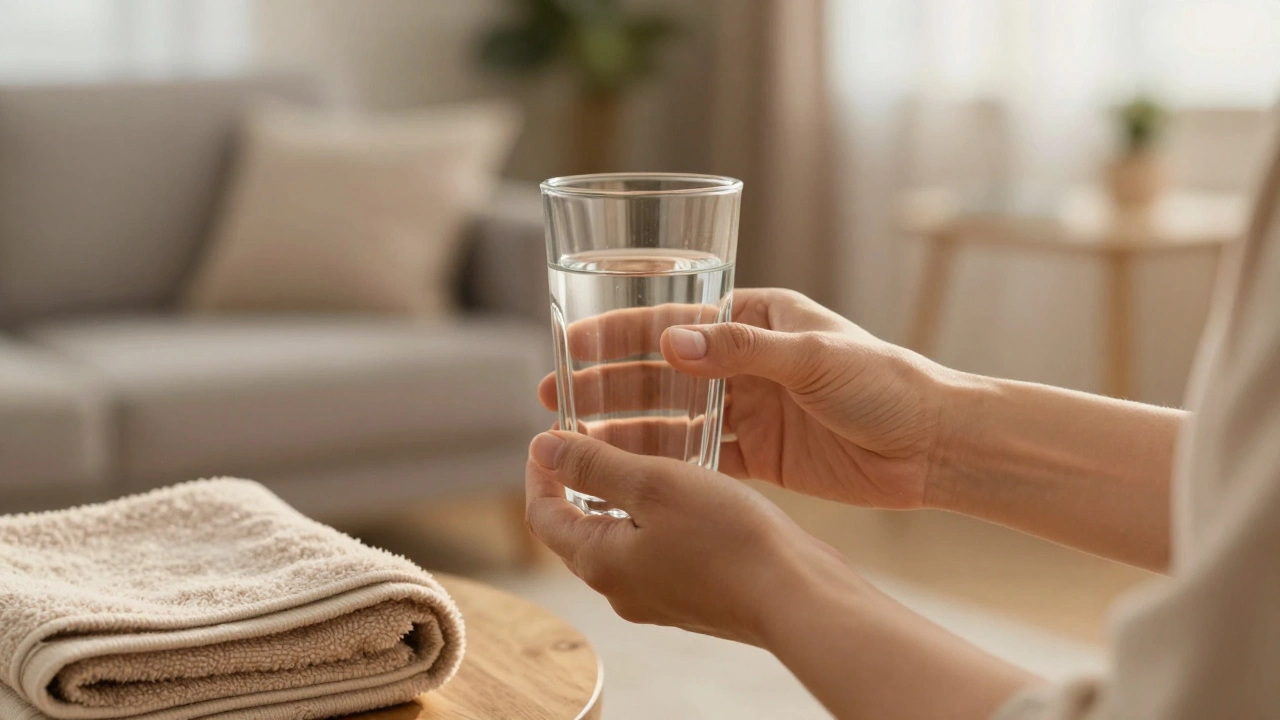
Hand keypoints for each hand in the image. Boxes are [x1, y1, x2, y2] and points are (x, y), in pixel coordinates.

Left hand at [524, 430, 855, 646]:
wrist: (797, 595)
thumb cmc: (729, 538)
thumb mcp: (653, 483)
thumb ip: (594, 465)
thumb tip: (542, 448)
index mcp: (599, 562)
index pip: (543, 514)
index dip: (540, 471)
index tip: (549, 435)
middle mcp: (621, 589)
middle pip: (577, 530)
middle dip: (575, 484)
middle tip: (588, 439)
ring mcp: (657, 597)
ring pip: (619, 539)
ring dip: (617, 498)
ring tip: (637, 456)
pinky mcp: (690, 596)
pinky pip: (655, 551)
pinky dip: (653, 518)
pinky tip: (682, 491)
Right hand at [538, 288, 953, 508]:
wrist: (935, 445)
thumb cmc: (885, 383)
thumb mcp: (814, 357)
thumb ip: (742, 350)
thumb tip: (672, 340)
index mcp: (757, 320)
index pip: (674, 322)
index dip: (618, 334)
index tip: (571, 347)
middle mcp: (745, 362)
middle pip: (662, 371)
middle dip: (608, 383)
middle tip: (556, 399)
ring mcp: (749, 410)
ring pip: (674, 417)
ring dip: (628, 426)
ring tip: (579, 441)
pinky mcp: (759, 456)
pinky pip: (701, 458)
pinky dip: (666, 464)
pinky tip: (628, 473)